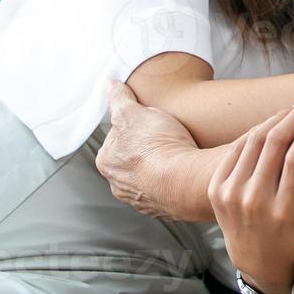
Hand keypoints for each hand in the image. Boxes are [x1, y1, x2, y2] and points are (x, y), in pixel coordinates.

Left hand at [96, 82, 202, 219]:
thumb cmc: (156, 146)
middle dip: (146, 148)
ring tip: (177, 152)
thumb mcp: (133, 112)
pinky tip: (184, 168)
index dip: (134, 123)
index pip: (116, 136)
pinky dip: (174, 180)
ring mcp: (142, 201)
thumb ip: (119, 98)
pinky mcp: (165, 209)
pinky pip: (168, 189)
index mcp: (106, 163)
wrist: (186, 181)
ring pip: (150, 176)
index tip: (149, 120)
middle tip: (164, 135)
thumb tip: (109, 85)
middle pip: (132, 158)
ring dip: (161, 165)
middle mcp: (119, 186)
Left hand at [210, 99, 293, 293]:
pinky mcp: (217, 188)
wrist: (252, 260)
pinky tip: (272, 123)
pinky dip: (255, 132)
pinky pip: (236, 149)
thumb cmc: (293, 245)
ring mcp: (231, 193)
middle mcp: (254, 200)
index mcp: (283, 211)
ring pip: (254, 141)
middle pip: (274, 144)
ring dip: (276, 119)